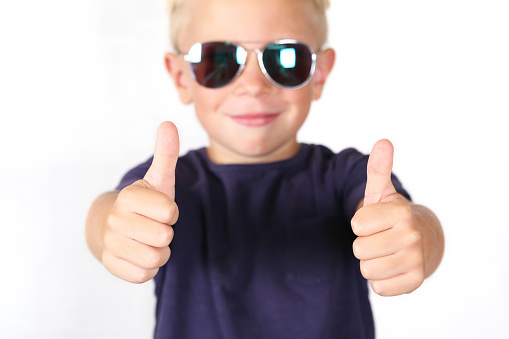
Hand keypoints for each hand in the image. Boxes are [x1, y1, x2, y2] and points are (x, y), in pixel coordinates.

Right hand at [101, 122, 179, 282]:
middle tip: (153, 225)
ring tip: (147, 239)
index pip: (170, 212)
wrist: (115, 227)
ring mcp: (111, 243)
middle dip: (166, 233)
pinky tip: (138, 254)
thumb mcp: (158, 179)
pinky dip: (148, 268)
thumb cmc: (145, 203)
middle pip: (165, 236)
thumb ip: (166, 154)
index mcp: (129, 196)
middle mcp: (115, 219)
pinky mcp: (111, 265)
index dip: (171, 212)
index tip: (160, 209)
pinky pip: (144, 274)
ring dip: (159, 251)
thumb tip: (168, 123)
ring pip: (156, 258)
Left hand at [351, 140, 424, 295]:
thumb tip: (383, 142)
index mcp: (401, 213)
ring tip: (384, 251)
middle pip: (359, 249)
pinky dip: (380, 280)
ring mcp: (415, 260)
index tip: (374, 221)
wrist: (420, 241)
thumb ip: (378, 169)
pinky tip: (391, 267)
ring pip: (367, 269)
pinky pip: (378, 287)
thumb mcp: (381, 192)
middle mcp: (412, 236)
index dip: (360, 224)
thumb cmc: (391, 216)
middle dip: (364, 244)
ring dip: (371, 262)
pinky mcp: (414, 282)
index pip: (357, 224)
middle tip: (379, 238)